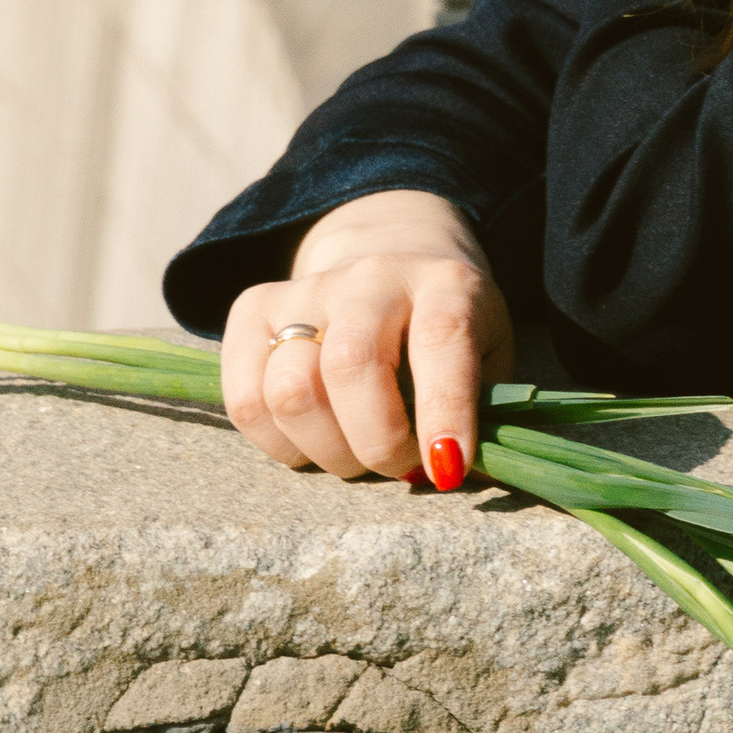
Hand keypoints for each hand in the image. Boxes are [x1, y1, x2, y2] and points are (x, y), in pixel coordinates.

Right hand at [221, 192, 513, 486]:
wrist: (393, 259)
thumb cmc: (445, 333)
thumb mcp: (486, 358)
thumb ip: (479, 412)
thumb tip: (448, 473)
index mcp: (444, 282)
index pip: (441, 337)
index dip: (444, 409)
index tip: (447, 469)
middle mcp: (372, 275)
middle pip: (350, 366)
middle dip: (376, 443)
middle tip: (399, 465)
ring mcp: (306, 288)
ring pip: (291, 391)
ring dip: (327, 451)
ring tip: (356, 454)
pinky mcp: (253, 309)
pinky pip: (246, 400)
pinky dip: (278, 444)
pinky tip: (313, 441)